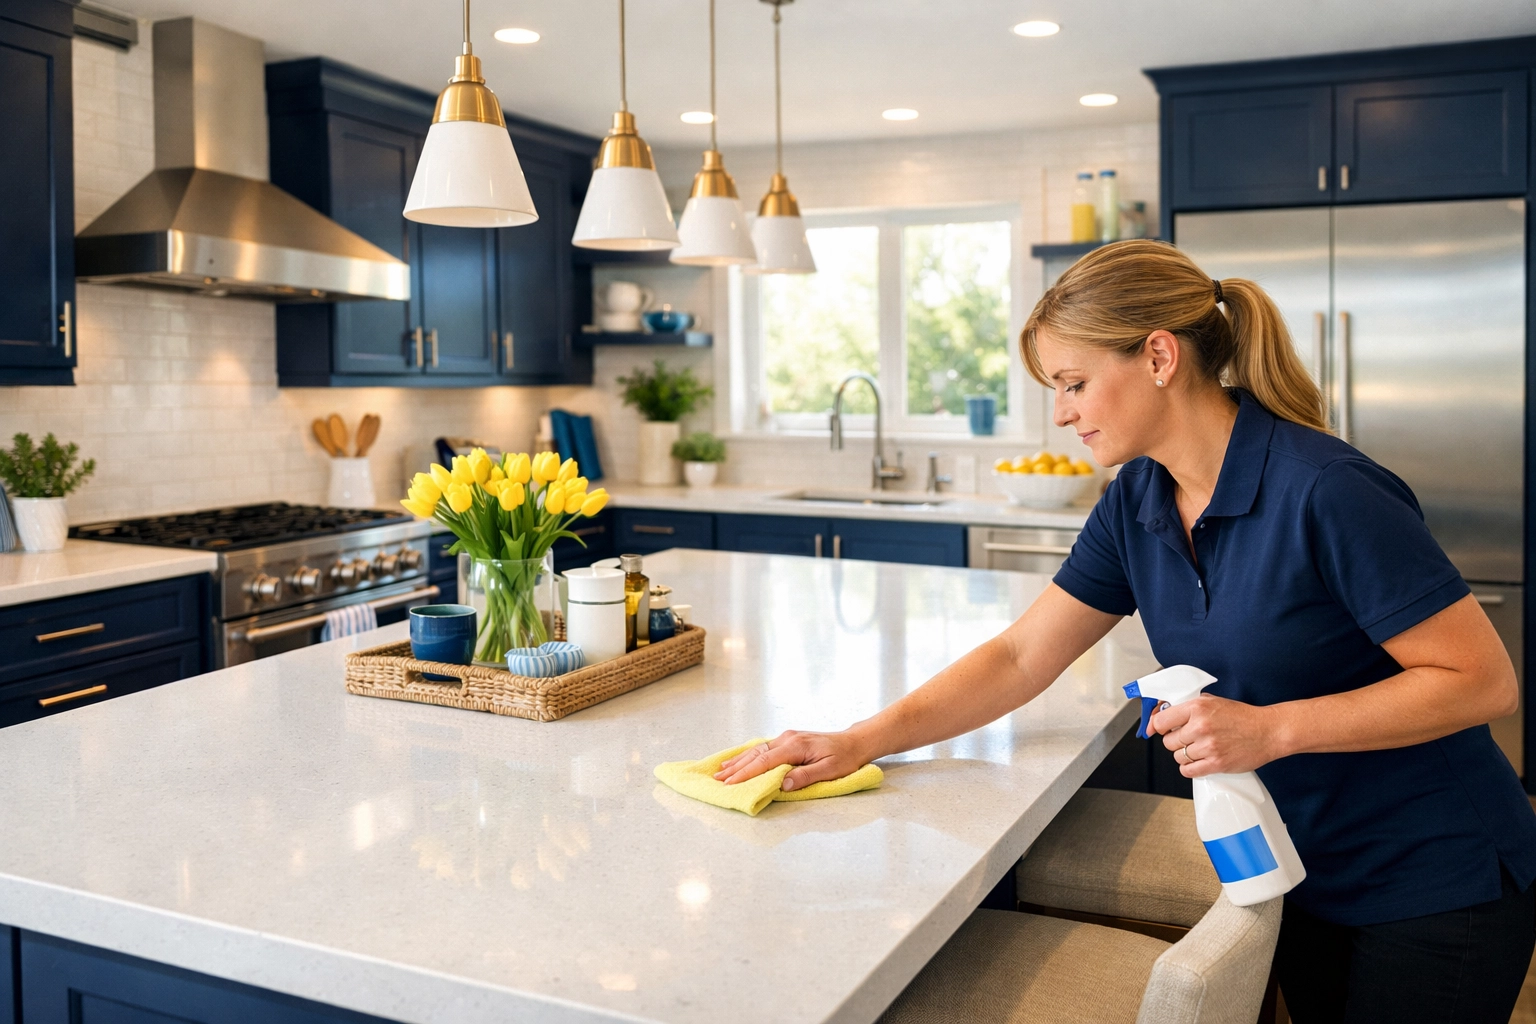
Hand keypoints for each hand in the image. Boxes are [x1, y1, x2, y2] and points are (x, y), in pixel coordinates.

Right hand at [713, 729, 873, 791]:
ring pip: (757, 749)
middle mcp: (787, 738)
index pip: (765, 761)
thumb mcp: (830, 770)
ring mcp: (787, 737)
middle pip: (756, 754)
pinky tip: (739, 760)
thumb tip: (783, 783)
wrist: (854, 742)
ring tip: (721, 771)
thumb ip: (806, 776)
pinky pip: (763, 748)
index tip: (730, 783)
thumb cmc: (845, 758)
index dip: (746, 773)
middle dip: (736, 768)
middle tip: (718, 780)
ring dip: (739, 761)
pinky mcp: (788, 740)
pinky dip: (749, 755)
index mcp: (796, 746)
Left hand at [1147, 695, 1284, 777]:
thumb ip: (1188, 706)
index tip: (1162, 729)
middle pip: (1168, 741)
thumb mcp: (1213, 701)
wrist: (1268, 731)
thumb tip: (1164, 711)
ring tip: (1198, 749)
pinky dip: (1190, 768)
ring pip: (1178, 756)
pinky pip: (1188, 771)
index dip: (1160, 726)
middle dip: (1176, 741)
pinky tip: (1198, 762)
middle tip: (1188, 739)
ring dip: (1185, 755)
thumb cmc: (1242, 716)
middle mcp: (1200, 726)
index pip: (1161, 721)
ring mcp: (1208, 746)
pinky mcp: (1216, 763)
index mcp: (1198, 708)